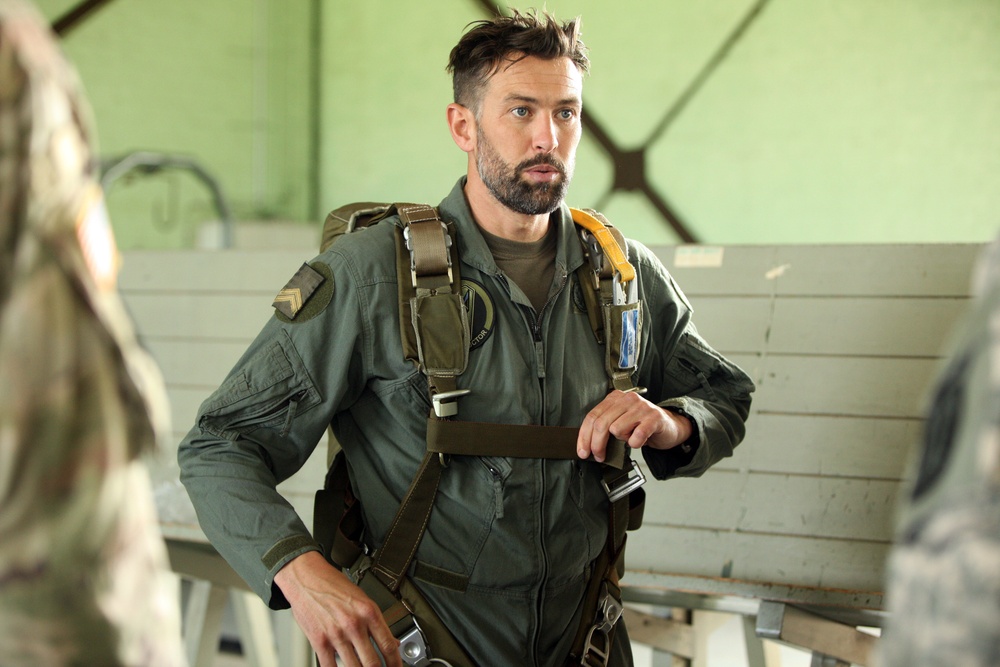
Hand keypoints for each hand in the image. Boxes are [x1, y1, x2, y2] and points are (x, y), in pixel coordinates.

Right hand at [274, 550, 401, 666]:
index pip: (388, 646)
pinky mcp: (319, 641)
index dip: (396, 663)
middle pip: (373, 662)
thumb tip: (390, 641)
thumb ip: (375, 621)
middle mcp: (354, 624)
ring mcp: (336, 635)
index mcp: (369, 612)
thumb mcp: (361, 598)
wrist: (306, 577)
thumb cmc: (332, 585)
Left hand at [577, 390, 692, 462]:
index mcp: (615, 398)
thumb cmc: (642, 425)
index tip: (583, 451)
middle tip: (599, 456)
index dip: (584, 436)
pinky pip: (636, 436)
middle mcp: (627, 399)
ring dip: (622, 440)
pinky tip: (639, 440)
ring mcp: (641, 407)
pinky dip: (636, 443)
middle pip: (601, 424)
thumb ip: (605, 427)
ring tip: (631, 438)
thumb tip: (587, 445)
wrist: (669, 426)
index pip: (592, 416)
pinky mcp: (654, 418)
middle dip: (597, 445)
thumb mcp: (620, 422)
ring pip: (617, 429)